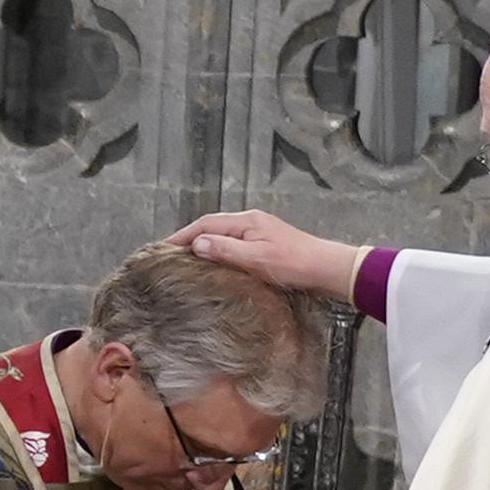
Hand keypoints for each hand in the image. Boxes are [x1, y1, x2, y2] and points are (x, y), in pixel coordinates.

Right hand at [173, 209, 363, 305]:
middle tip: (170, 254)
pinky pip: (234, 242)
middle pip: (213, 225)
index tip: (163, 248)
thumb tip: (196, 243)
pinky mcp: (266, 242)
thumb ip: (225, 249)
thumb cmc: (293, 264)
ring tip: (187, 259)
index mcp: (247, 221)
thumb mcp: (256, 258)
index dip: (183, 235)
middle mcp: (251, 221)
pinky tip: (215, 262)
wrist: (326, 269)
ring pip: (223, 233)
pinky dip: (218, 249)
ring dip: (204, 243)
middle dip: (190, 237)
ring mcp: (260, 231)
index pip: (206, 224)